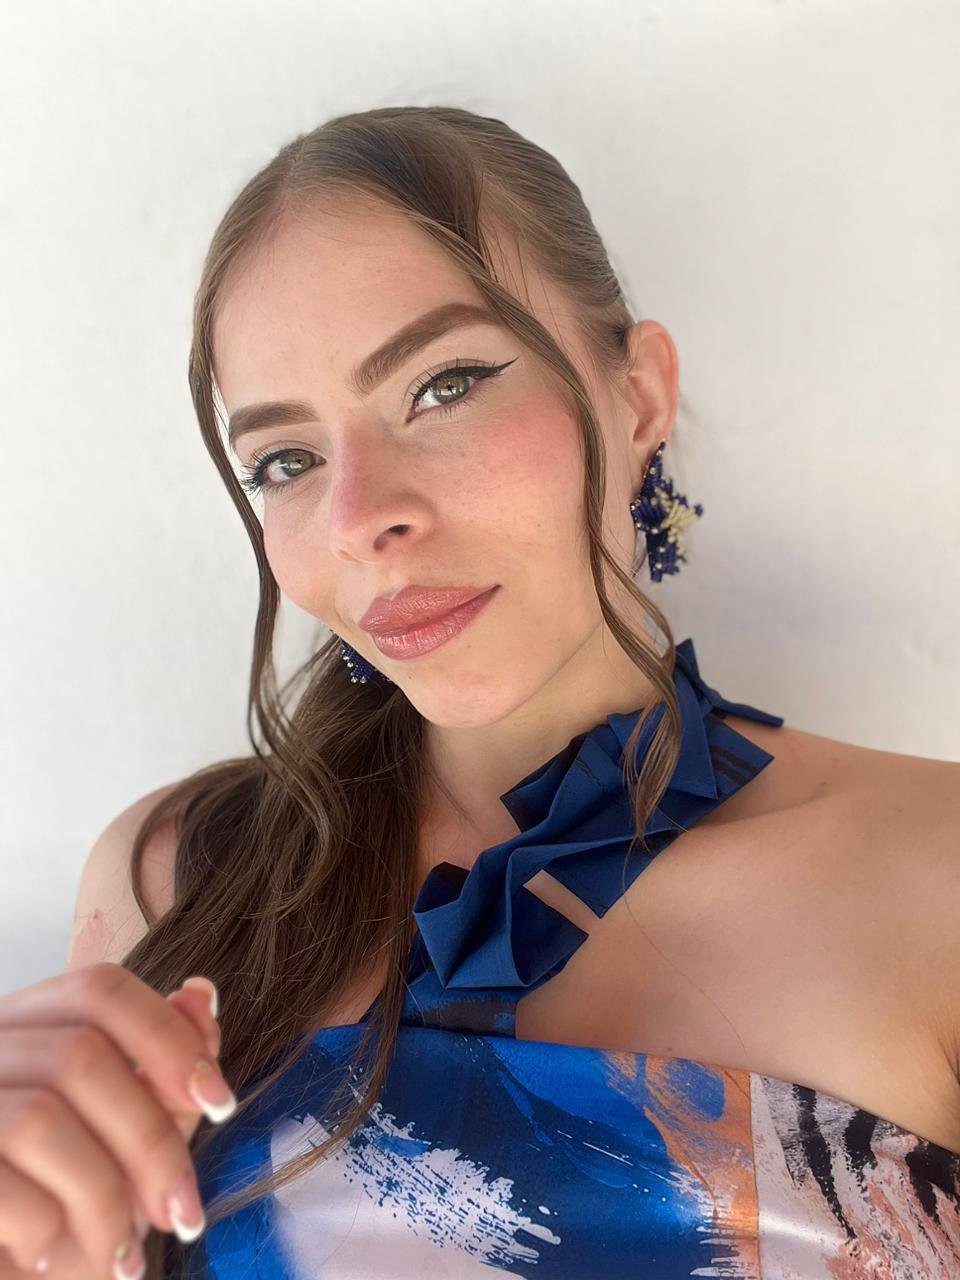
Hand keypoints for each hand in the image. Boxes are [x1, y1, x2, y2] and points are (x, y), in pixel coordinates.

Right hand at [0, 965, 231, 1278]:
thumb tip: (202, 995)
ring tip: (125, 1255)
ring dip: (104, 1198)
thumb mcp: (126, 1139)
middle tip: (184, 1209)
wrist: (9, 1275)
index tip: (219, 1101)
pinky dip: (46, 1229)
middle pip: (80, 1055)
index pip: (99, 990)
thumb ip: (163, 1074)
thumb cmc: (62, 1206)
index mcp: (25, 1025)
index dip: (169, 1036)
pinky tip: (54, 1257)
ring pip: (39, 1117)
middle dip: (150, 1139)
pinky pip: (0, 1184)